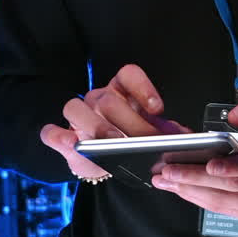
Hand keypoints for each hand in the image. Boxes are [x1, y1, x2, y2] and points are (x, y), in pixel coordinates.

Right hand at [40, 63, 188, 180]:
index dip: (143, 88)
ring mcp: (79, 116)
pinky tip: (69, 143)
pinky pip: (51, 132)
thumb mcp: (148, 134)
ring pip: (76, 107)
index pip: (128, 75)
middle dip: (129, 123)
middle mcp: (99, 98)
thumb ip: (164, 131)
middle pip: (108, 100)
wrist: (102, 161)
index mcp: (122, 92)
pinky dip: (58, 136)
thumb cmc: (127, 141)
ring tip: (113, 143)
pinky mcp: (61, 136)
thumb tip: (186, 135)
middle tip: (145, 142)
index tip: (158, 109)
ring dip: (97, 126)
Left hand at [151, 90, 237, 217]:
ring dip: (193, 191)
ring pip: (226, 200)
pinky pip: (226, 209)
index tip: (209, 164)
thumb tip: (234, 117)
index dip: (234, 167)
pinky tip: (183, 190)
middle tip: (169, 171)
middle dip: (197, 179)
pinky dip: (201, 200)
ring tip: (166, 181)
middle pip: (234, 185)